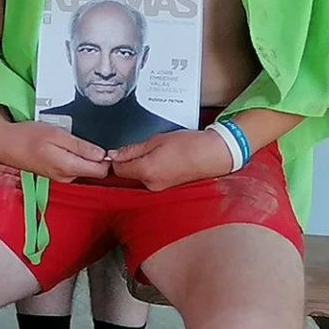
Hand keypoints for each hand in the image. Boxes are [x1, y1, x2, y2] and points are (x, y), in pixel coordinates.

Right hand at [0, 114, 110, 182]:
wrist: (3, 144)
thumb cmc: (26, 136)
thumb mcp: (56, 134)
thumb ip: (80, 146)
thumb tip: (103, 155)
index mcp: (68, 167)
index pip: (102, 170)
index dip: (105, 156)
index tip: (99, 143)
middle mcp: (66, 176)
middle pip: (94, 170)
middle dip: (93, 155)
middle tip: (80, 138)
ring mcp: (60, 177)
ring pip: (83, 168)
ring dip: (80, 155)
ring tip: (65, 141)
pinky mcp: (55, 174)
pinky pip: (72, 167)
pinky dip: (70, 157)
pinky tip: (58, 147)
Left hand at [111, 127, 233, 191]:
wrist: (214, 154)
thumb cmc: (189, 145)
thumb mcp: (156, 140)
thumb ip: (132, 149)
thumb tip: (114, 154)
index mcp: (146, 171)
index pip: (118, 169)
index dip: (117, 158)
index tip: (122, 149)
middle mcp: (151, 184)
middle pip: (128, 174)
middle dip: (131, 161)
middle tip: (145, 147)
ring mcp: (160, 188)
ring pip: (140, 176)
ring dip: (143, 165)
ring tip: (159, 152)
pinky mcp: (168, 188)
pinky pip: (152, 178)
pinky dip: (153, 169)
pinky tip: (165, 160)